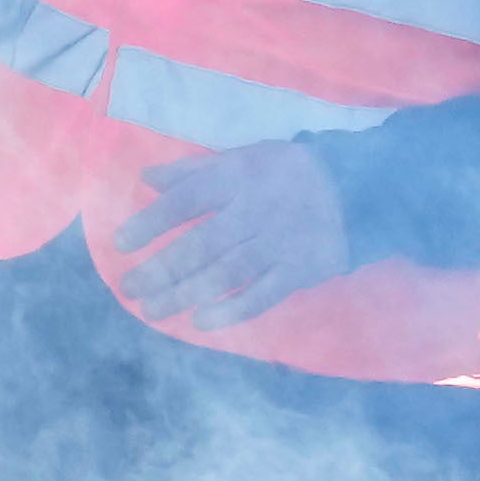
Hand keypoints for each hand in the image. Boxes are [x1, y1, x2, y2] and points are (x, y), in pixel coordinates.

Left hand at [104, 138, 351, 322]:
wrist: (360, 189)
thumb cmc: (288, 173)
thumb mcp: (243, 158)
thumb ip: (193, 171)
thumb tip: (146, 178)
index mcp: (238, 177)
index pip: (186, 200)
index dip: (151, 222)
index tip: (119, 244)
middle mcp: (256, 210)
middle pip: (201, 244)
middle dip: (161, 269)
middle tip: (129, 288)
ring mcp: (280, 243)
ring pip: (226, 273)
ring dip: (185, 294)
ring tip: (151, 310)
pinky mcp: (302, 270)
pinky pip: (262, 295)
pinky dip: (231, 311)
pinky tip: (201, 322)